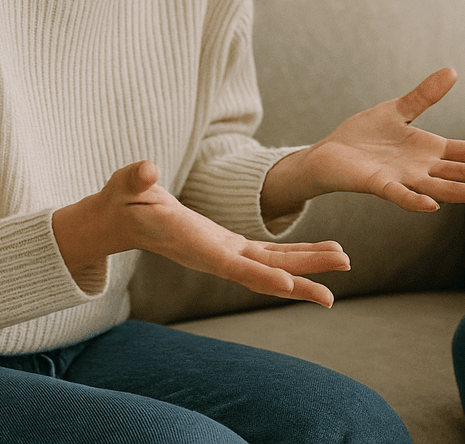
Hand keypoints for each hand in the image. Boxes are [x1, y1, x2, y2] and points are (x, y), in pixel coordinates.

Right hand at [54, 161, 349, 307]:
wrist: (120, 219)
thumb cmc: (122, 200)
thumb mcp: (126, 184)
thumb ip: (135, 178)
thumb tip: (146, 169)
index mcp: (193, 243)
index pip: (231, 265)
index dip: (259, 276)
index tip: (288, 285)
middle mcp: (214, 255)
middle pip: (262, 273)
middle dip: (297, 280)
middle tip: (332, 294)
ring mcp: (224, 252)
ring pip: (272, 265)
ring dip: (307, 267)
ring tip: (344, 263)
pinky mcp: (229, 246)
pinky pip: (268, 255)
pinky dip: (297, 256)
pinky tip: (324, 252)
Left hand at [263, 68, 464, 214]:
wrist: (327, 155)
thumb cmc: (363, 137)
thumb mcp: (398, 110)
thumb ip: (425, 95)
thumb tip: (453, 71)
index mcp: (433, 152)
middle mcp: (425, 170)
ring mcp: (404, 180)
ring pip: (445, 189)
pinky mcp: (378, 185)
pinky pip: (400, 195)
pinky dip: (415, 201)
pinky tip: (432, 205)